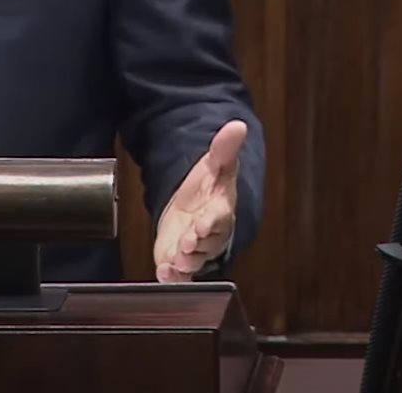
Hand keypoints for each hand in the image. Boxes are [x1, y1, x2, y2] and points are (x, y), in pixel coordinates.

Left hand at [153, 120, 244, 282]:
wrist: (193, 207)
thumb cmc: (209, 190)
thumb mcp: (214, 166)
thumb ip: (224, 148)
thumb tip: (238, 125)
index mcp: (220, 211)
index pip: (219, 217)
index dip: (211, 221)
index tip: (202, 222)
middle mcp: (210, 235)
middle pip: (206, 244)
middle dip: (196, 246)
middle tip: (186, 245)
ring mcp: (195, 250)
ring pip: (193, 262)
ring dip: (184, 264)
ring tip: (174, 262)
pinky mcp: (179, 261)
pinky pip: (179, 274)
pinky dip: (172, 277)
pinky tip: (164, 274)